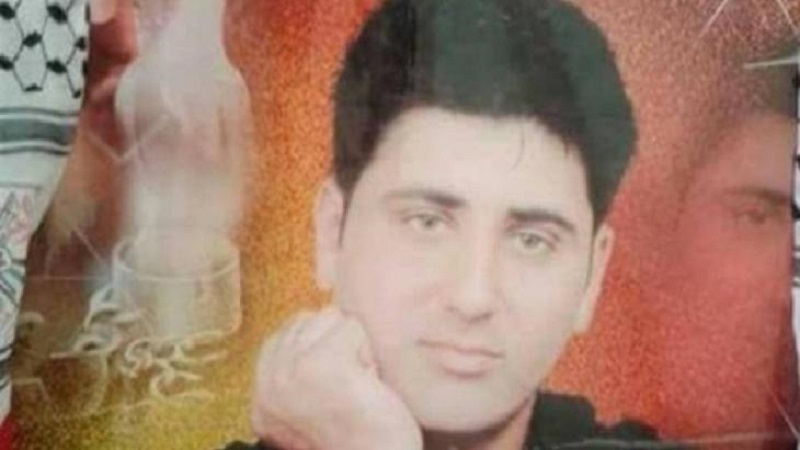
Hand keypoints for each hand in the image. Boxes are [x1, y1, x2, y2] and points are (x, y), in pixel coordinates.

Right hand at [250, 307, 422, 449]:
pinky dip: (367, 354)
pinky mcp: (321, 363)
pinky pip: (353, 328)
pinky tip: (366, 384)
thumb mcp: (313, 398)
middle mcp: (269, 380)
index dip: (323, 345)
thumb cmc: (357, 433)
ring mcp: (292, 370)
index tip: (335, 385)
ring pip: (332, 319)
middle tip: (347, 388)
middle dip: (338, 346)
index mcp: (262, 393)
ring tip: (356, 386)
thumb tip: (323, 300)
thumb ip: (299, 362)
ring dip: (354, 349)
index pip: (289, 329)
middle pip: (310, 319)